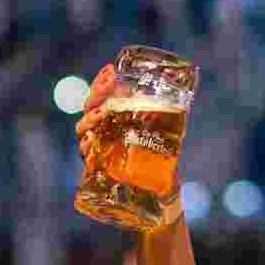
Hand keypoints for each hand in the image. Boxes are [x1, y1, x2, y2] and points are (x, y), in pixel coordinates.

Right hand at [77, 64, 181, 227]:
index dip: (102, 83)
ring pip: (83, 131)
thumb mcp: (168, 136)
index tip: (110, 68)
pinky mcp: (95, 172)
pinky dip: (87, 147)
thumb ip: (169, 116)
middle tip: (108, 83)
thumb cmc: (162, 164)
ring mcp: (95, 152)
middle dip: (97, 94)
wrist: (161, 196)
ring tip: (102, 112)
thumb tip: (182, 91)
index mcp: (113, 122)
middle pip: (89, 109)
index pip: (102, 97)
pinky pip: (85, 157)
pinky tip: (91, 139)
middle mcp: (100, 134)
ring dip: (91, 119)